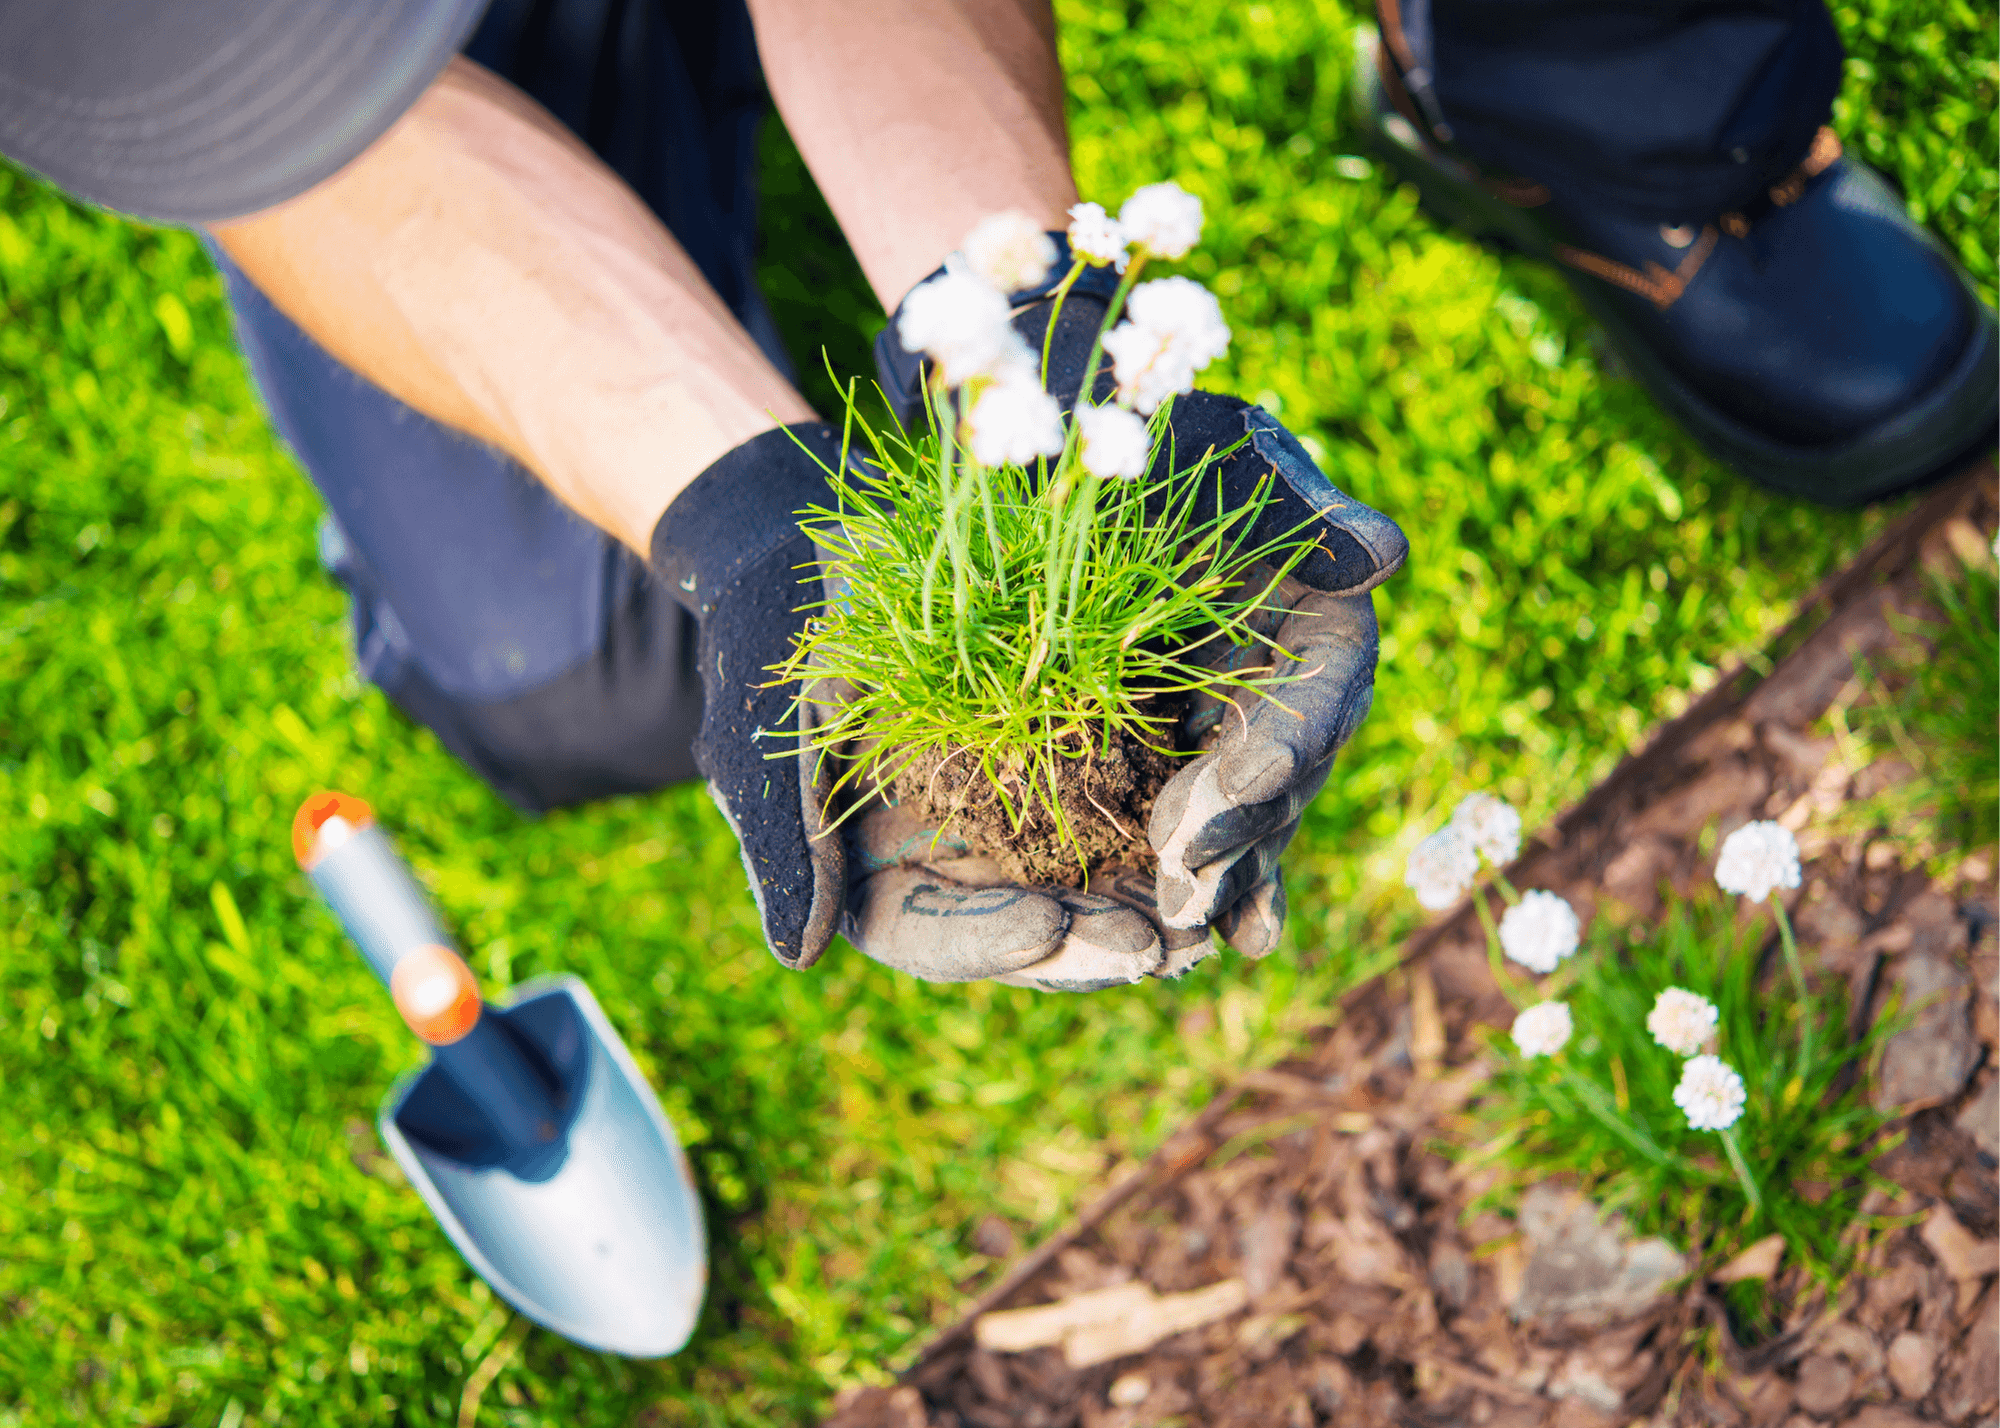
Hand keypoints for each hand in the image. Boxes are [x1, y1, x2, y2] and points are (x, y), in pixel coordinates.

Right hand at [648, 422, 1217, 988]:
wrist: (831, 543)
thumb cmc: (789, 629)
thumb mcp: (785, 721)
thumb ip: (791, 836)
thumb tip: (799, 955)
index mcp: (878, 871)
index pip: (934, 936)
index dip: (986, 942)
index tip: (1042, 928)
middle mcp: (959, 861)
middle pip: (1032, 931)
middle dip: (1090, 945)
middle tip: (1154, 949)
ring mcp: (1021, 816)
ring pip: (1092, 886)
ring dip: (1148, 908)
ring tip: (1204, 925)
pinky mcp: (1077, 761)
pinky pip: (1133, 811)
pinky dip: (1175, 833)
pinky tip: (1226, 845)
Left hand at [874, 277, 1405, 962]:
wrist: (1055, 429)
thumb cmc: (1138, 412)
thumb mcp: (1208, 443)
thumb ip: (1290, 503)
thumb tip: (1386, 556)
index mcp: (1318, 611)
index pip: (1317, 697)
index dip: (1279, 754)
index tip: (1228, 799)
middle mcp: (1287, 677)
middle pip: (1283, 778)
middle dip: (1238, 839)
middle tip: (1183, 897)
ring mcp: (1230, 719)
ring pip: (1240, 815)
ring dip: (1216, 877)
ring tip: (1176, 936)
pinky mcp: (1168, 747)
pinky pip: (1185, 817)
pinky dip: (1185, 871)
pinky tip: (1174, 939)